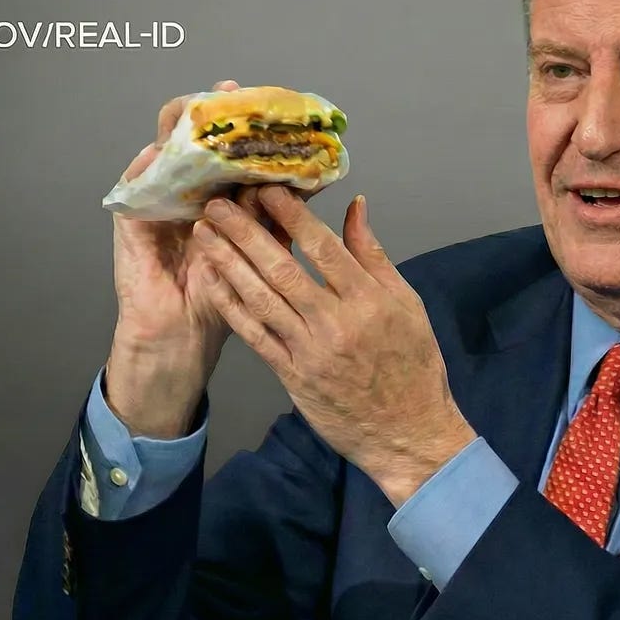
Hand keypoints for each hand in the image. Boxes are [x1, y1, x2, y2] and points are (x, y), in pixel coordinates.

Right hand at [105, 80, 316, 436]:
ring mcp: (160, 204)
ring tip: (196, 107)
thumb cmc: (226, 298)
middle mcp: (191, 194)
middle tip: (232, 92)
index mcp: (223, 199)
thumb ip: (284, 217)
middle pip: (200, 143)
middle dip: (215, 115)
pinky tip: (158, 148)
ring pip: (167, 153)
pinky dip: (146, 165)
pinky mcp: (134, 220)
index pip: (236, 152)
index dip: (250, 127)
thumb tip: (317, 181)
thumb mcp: (264, 252)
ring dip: (180, 129)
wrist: (185, 336)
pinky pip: (137, 185)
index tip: (270, 103)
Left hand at [194, 186, 476, 504]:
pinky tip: (213, 282)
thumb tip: (355, 206)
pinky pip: (256, 337)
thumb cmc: (414, 364)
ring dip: (229, 264)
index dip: (292, 215)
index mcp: (369, 300)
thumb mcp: (407, 304)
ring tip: (204, 234)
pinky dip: (232, 307)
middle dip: (245, 232)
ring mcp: (310, 352)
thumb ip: (374, 255)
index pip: (323, 247)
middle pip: (283, 269)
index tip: (266, 188)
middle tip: (217, 203)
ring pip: (261, 299)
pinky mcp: (293, 377)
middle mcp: (336, 323)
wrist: (408, 432)